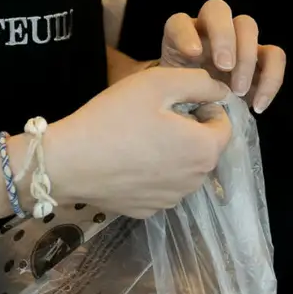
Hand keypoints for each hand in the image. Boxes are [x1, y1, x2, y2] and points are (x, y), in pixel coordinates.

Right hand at [45, 67, 232, 218]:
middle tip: (154, 115)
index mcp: (204, 150)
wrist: (68, 162)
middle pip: (204, 148)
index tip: (176, 100)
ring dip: (173, 152)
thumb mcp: (158, 83)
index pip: (224, 125)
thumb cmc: (114, 118)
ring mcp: (170, 201)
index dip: (205, 106)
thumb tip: (222, 91)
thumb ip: (199, 82)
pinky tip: (128, 159)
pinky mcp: (147, 211)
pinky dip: (153, 172)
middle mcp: (194, 182)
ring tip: (139, 136)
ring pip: (183, 168)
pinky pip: (161, 186)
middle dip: (189, 130)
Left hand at [158, 0, 286, 112]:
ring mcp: (238, 40)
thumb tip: (193, 97)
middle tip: (224, 67)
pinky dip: (271, 79)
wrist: (210, 114)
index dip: (186, 33)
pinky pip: (275, 55)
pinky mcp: (262, 57)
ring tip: (239, 91)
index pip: (179, 22)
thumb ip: (182, 90)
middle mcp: (209, 31)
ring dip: (246, 56)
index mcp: (182, 38)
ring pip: (247, 24)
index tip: (192, 54)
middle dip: (223, 35)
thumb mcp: (178, 97)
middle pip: (217, 9)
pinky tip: (258, 105)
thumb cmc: (189, 103)